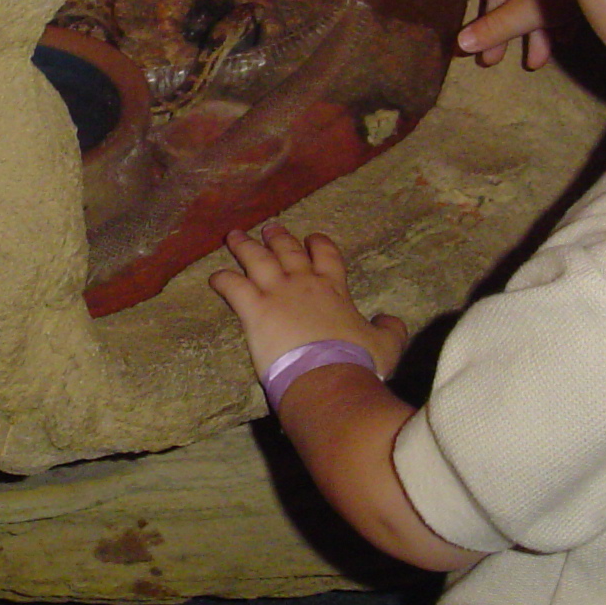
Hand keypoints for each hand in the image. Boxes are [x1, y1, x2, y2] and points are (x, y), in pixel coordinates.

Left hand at [209, 224, 408, 377]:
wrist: (329, 376)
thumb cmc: (358, 362)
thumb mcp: (387, 344)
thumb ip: (391, 328)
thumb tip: (390, 319)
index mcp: (333, 288)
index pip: (326, 254)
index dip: (318, 244)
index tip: (312, 239)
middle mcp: (303, 283)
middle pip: (287, 250)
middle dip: (278, 238)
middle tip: (269, 228)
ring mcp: (277, 292)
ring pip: (256, 259)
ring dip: (244, 246)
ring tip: (234, 236)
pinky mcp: (254, 309)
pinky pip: (232, 286)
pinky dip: (222, 280)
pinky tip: (214, 278)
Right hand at [402, 0, 552, 68]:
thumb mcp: (530, 9)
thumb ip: (497, 27)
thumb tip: (460, 44)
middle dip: (493, 29)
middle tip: (488, 61)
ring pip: (526, 3)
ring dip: (527, 33)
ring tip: (533, 62)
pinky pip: (550, 2)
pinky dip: (551, 22)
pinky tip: (562, 41)